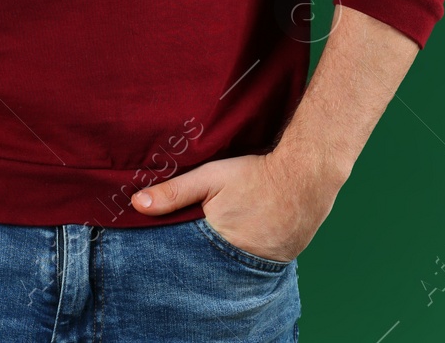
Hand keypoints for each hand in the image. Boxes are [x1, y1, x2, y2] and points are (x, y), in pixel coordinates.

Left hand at [129, 151, 340, 263]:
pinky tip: (245, 241)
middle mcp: (244, 263)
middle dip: (203, 261)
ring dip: (226, 261)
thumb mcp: (210, 177)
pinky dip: (249, 257)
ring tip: (222, 244)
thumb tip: (137, 204)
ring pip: (236, 269)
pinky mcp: (283, 261)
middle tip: (199, 247)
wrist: (307, 174)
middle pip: (213, 268)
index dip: (181, 256)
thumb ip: (175, 192)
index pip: (190, 261)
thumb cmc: (256, 174)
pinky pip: (258, 266)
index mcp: (221, 244)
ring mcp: (266, 265)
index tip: (170, 252)